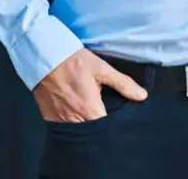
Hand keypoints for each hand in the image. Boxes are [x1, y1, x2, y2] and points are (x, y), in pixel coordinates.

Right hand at [32, 48, 146, 122]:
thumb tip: (141, 96)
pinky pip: (62, 125)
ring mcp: (59, 119)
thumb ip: (123, 84)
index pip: (105, 127)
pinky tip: (74, 108)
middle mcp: (74, 119)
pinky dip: (70, 120)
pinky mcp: (49, 117)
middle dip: (99, 124)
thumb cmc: (74, 62)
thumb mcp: (102, 69)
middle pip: (91, 130)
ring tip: (88, 109)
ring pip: (77, 129)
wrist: (45, 57)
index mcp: (89, 109)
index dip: (113, 123)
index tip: (115, 115)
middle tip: (101, 109)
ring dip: (84, 122)